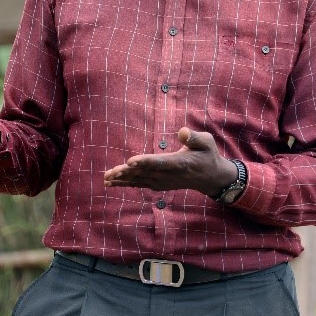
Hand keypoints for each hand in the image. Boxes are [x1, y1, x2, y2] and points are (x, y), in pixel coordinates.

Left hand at [103, 127, 237, 194]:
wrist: (209, 178)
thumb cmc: (207, 155)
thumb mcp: (207, 142)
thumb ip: (195, 138)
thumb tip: (183, 131)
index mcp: (180, 163)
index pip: (160, 162)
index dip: (145, 162)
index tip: (130, 161)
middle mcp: (169, 175)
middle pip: (145, 173)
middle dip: (127, 172)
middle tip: (110, 172)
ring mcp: (163, 181)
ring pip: (140, 180)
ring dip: (123, 179)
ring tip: (106, 178)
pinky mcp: (159, 184)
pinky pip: (140, 184)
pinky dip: (127, 183)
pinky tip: (113, 182)